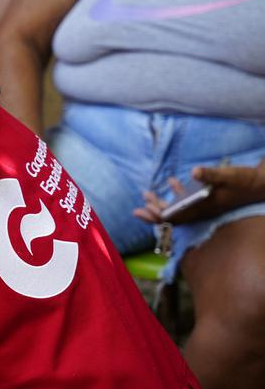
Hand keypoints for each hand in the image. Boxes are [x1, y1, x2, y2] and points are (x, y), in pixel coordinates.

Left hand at [133, 160, 264, 224]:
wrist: (262, 186)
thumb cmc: (245, 182)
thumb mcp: (228, 176)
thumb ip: (211, 175)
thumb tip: (194, 171)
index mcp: (202, 208)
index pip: (175, 217)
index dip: (156, 216)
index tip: (140, 212)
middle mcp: (201, 210)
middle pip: (173, 216)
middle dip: (154, 212)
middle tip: (137, 208)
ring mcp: (204, 205)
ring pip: (178, 208)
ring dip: (162, 203)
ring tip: (147, 195)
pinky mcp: (208, 200)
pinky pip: (188, 200)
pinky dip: (177, 194)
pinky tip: (171, 181)